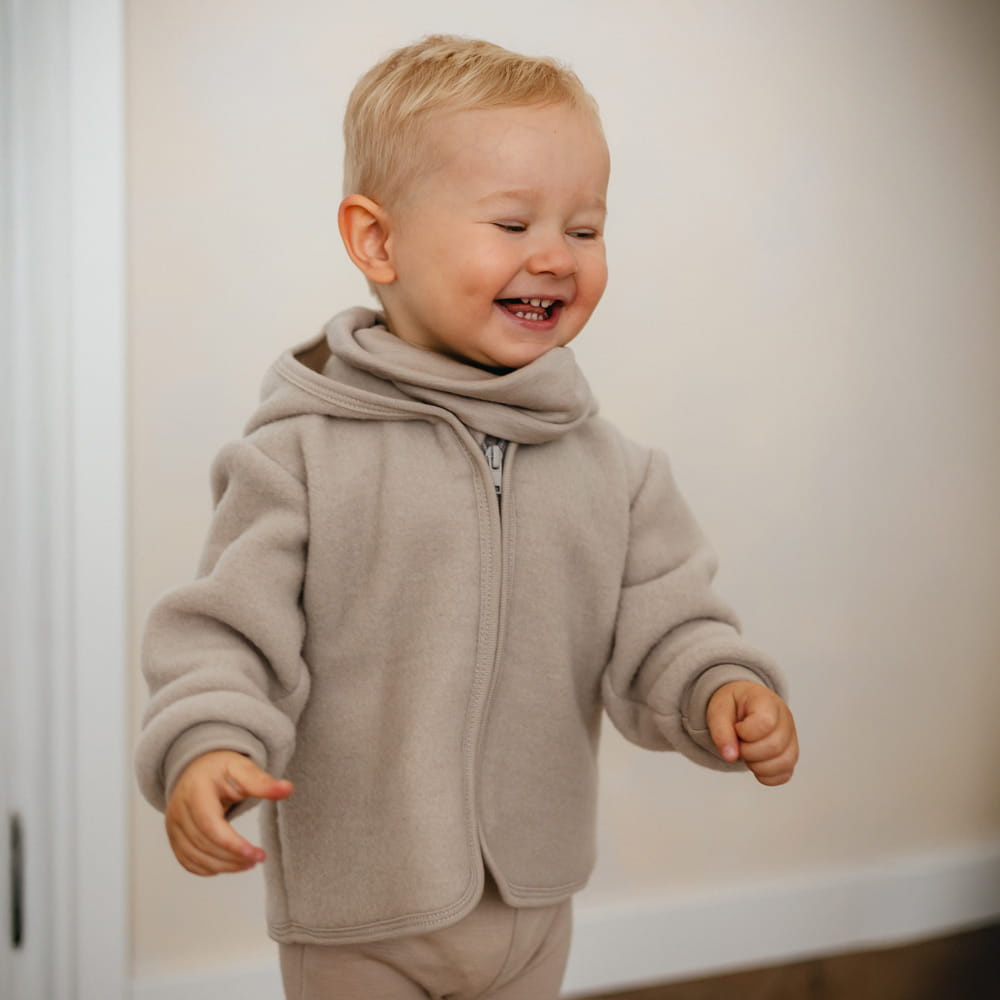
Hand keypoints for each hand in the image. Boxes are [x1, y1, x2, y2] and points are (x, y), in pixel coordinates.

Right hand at [165, 750, 292, 875]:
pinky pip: (188, 861)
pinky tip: (229, 865)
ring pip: (195, 857)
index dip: (232, 844)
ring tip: (248, 863)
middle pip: (203, 845)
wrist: (197, 767)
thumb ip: (263, 782)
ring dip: (223, 866)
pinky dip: (208, 868)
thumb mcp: (242, 768)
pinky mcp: (174, 838)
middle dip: (232, 858)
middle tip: (258, 859)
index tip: (256, 854)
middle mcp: (179, 810)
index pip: (210, 826)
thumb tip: (288, 789)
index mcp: (195, 791)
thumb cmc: (220, 768)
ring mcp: (173, 826)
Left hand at [706, 681, 797, 785]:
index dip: (745, 732)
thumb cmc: (732, 705)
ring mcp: (791, 738)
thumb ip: (721, 731)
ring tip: (747, 751)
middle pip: (775, 746)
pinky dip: (765, 775)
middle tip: (738, 742)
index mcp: (767, 701)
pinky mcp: (790, 755)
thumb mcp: (718, 709)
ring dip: (757, 765)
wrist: (741, 705)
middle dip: (748, 751)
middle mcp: (785, 718)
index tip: (736, 727)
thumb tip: (730, 756)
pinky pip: (784, 775)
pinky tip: (754, 762)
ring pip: (784, 763)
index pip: (765, 723)